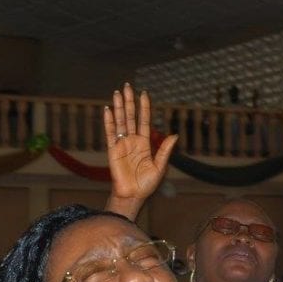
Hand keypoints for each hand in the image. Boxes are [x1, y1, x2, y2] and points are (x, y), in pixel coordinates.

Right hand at [104, 83, 177, 213]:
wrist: (133, 195)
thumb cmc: (147, 184)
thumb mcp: (160, 167)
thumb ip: (165, 150)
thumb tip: (175, 135)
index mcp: (144, 143)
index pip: (144, 120)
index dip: (144, 107)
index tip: (144, 93)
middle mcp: (132, 140)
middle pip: (130, 116)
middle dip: (129, 102)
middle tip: (128, 86)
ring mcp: (122, 144)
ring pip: (120, 121)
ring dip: (118, 107)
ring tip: (117, 92)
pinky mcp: (112, 150)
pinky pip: (110, 133)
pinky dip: (108, 122)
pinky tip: (107, 110)